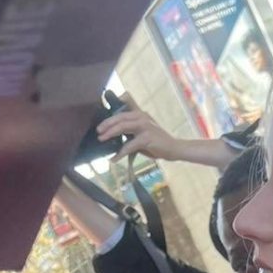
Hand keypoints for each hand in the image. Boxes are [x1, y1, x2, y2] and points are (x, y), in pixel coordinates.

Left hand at [96, 100, 237, 169]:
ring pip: (122, 127)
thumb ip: (131, 133)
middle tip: (98, 132)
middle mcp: (142, 117)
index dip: (110, 119)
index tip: (100, 126)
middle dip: (107, 125)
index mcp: (140, 114)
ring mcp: (144, 126)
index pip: (121, 114)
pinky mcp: (146, 138)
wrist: (174, 149)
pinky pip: (129, 145)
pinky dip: (121, 152)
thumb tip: (115, 137)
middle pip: (119, 118)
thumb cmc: (158, 144)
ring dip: (110, 133)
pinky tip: (115, 158)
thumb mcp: (143, 134)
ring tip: (102, 140)